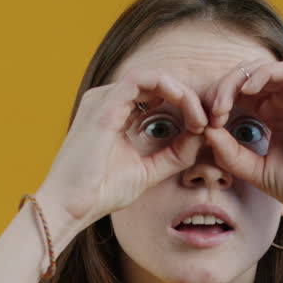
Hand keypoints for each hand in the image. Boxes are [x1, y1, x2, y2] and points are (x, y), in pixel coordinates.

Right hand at [37, 70, 209, 240]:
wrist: (71, 206)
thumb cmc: (100, 192)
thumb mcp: (148, 171)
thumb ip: (173, 154)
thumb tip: (200, 138)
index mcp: (113, 113)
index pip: (156, 95)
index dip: (184, 106)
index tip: (205, 128)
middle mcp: (106, 100)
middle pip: (158, 83)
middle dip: (189, 98)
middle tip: (211, 120)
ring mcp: (104, 98)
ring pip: (155, 77)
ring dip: (184, 93)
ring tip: (202, 118)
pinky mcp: (105, 103)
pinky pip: (145, 79)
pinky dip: (173, 91)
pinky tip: (190, 113)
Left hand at [203, 60, 282, 226]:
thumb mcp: (257, 172)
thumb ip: (231, 153)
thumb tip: (206, 130)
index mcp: (273, 119)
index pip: (239, 96)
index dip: (217, 103)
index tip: (202, 124)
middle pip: (246, 78)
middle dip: (222, 90)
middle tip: (208, 112)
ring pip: (264, 69)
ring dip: (238, 80)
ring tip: (223, 104)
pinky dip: (265, 74)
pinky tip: (248, 91)